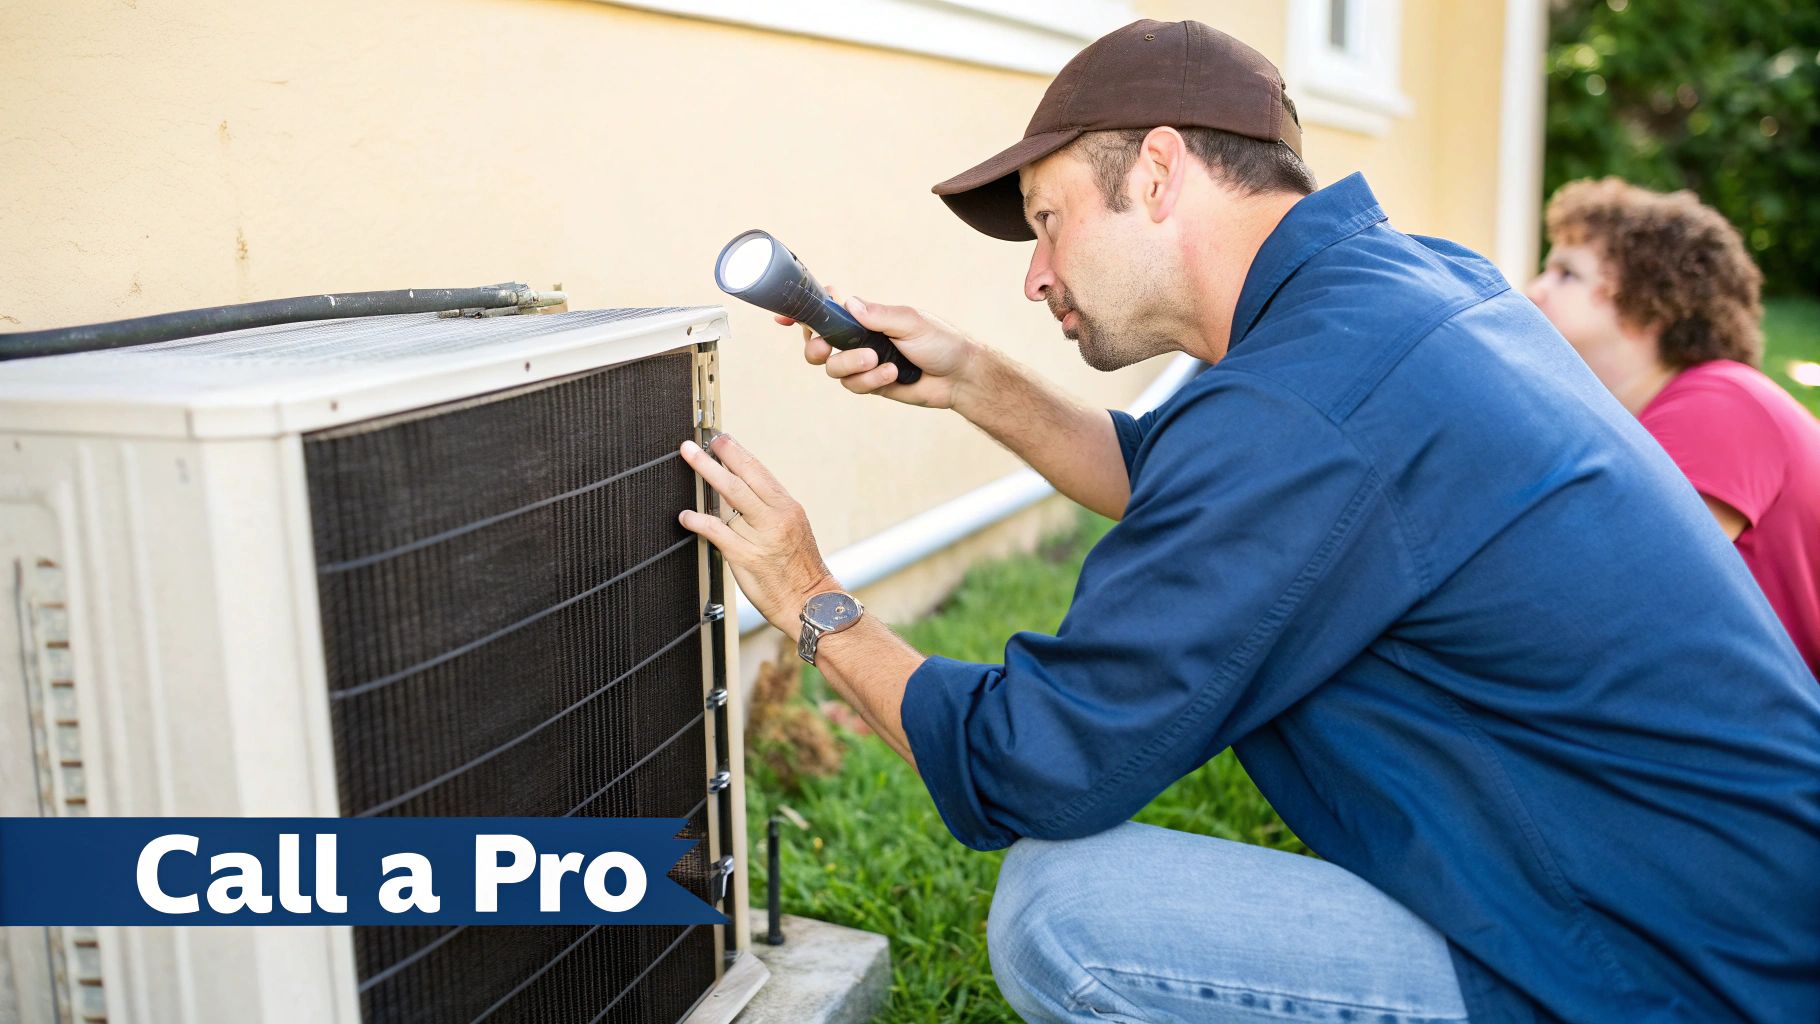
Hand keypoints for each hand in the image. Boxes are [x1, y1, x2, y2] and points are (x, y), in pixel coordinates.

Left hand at [676, 432, 838, 638]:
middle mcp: (776, 518)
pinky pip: (717, 532)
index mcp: (788, 508)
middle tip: (696, 444)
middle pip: (742, 479)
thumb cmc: (800, 568)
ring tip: (689, 459)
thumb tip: (738, 489)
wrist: (810, 603)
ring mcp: (761, 537)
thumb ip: (768, 510)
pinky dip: (698, 521)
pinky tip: (685, 515)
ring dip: (706, 476)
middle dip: (718, 456)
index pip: (759, 472)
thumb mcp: (793, 529)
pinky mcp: (746, 557)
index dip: (737, 453)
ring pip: (729, 499)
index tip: (721, 439)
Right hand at [775, 289, 979, 409]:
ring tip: (877, 361)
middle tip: (824, 348)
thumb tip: (847, 302)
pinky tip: (893, 374)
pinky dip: (870, 380)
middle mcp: (858, 338)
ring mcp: (863, 363)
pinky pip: (854, 386)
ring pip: (833, 368)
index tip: (782, 316)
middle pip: (816, 342)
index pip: (826, 308)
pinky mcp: (871, 384)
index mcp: (865, 316)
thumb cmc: (941, 341)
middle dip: (815, 346)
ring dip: (851, 365)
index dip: (802, 311)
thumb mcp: (910, 321)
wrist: (960, 376)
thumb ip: (878, 314)